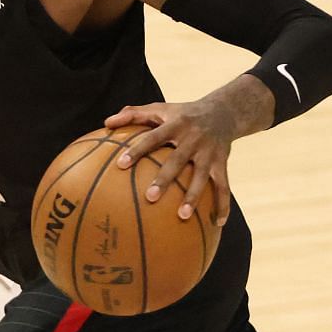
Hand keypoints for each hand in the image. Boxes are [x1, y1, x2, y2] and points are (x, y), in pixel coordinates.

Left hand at [106, 97, 237, 223]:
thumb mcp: (160, 108)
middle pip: (177, 160)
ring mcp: (209, 152)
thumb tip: (106, 123)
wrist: (224, 111)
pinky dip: (223, 205)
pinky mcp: (222, 163)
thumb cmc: (183, 113)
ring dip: (193, 197)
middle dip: (164, 179)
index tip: (121, 165)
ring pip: (202, 177)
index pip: (152, 138)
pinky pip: (224, 186)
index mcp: (175, 125)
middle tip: (150, 197)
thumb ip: (133, 114)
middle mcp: (193, 138)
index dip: (137, 151)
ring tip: (182, 216)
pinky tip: (218, 223)